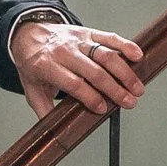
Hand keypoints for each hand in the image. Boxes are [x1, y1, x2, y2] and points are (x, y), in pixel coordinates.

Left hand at [11, 15, 147, 119]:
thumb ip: (44, 110)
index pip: (74, 83)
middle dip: (115, 89)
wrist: (28, 33)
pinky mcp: (89, 33)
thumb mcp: (31, 89)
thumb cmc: (33, 63)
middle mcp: (65, 52)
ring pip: (105, 55)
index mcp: (48, 66)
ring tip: (137, 88)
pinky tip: (137, 56)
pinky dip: (125, 45)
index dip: (90, 97)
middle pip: (95, 71)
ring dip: (125, 72)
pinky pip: (109, 38)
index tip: (102, 109)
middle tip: (130, 102)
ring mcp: (79, 41)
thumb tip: (55, 132)